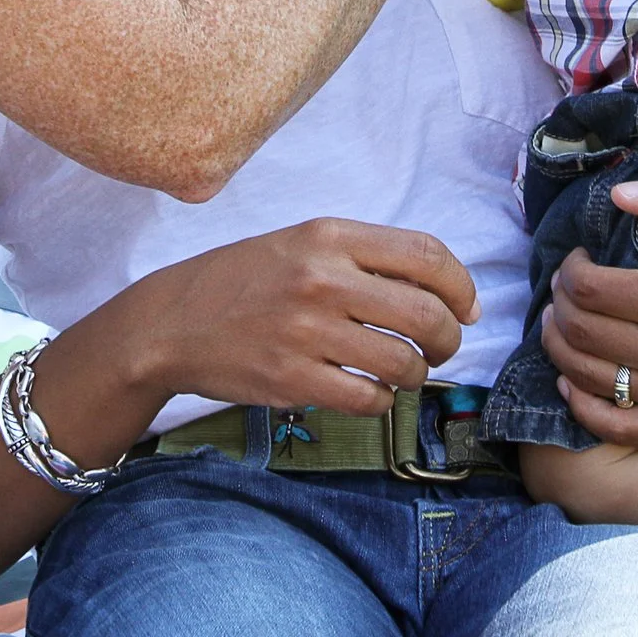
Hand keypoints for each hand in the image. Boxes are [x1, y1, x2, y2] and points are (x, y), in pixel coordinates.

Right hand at [128, 218, 479, 417]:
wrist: (170, 322)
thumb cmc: (244, 281)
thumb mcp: (301, 244)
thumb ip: (365, 259)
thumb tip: (445, 294)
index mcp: (329, 235)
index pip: (427, 255)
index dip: (462, 286)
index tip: (467, 308)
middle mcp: (321, 279)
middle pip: (427, 313)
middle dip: (450, 338)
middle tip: (442, 348)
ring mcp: (306, 332)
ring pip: (403, 362)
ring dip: (417, 373)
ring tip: (403, 371)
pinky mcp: (292, 380)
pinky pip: (368, 399)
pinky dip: (381, 401)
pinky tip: (368, 391)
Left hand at [539, 170, 637, 445]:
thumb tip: (618, 195)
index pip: (588, 288)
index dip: (569, 269)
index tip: (577, 259)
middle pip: (579, 331)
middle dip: (559, 303)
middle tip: (565, 288)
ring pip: (583, 375)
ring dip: (558, 345)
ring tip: (563, 322)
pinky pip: (612, 425)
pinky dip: (580, 403)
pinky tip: (571, 378)